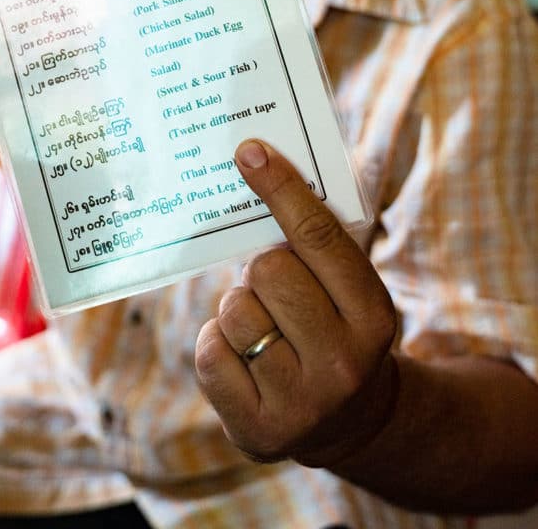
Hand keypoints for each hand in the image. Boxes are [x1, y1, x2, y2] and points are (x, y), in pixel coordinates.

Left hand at [195, 139, 397, 467]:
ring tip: (265, 328)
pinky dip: (217, 345)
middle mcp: (343, 365)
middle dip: (263, 272)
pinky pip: (208, 352)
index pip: (319, 237)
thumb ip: (318, 242)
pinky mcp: (257, 431)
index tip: (249, 153)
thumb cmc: (337, 327)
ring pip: (234, 309)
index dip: (282, 189)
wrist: (351, 421)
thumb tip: (258, 162)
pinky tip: (245, 359)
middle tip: (278, 292)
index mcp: (374, 316)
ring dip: (240, 309)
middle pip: (268, 271)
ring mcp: (301, 404)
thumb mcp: (350, 290)